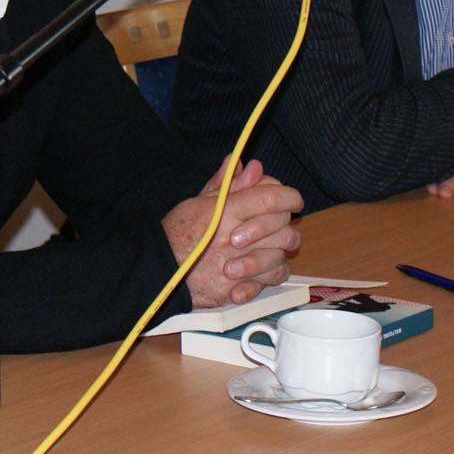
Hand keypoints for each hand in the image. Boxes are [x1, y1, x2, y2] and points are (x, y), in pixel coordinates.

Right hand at [162, 154, 302, 308]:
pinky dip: (273, 272)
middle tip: (279, 221)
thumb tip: (248, 165)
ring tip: (269, 244)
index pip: (271, 197)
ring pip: (281, 254)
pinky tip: (263, 267)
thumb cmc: (176, 234)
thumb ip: (227, 184)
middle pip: (282, 226)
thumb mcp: (198, 201)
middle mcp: (234, 238)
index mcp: (225, 211)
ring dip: (279, 248)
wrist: (160, 270)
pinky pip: (272, 279)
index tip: (294, 198)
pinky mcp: (237, 289)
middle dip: (285, 222)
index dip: (289, 195)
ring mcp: (238, 266)